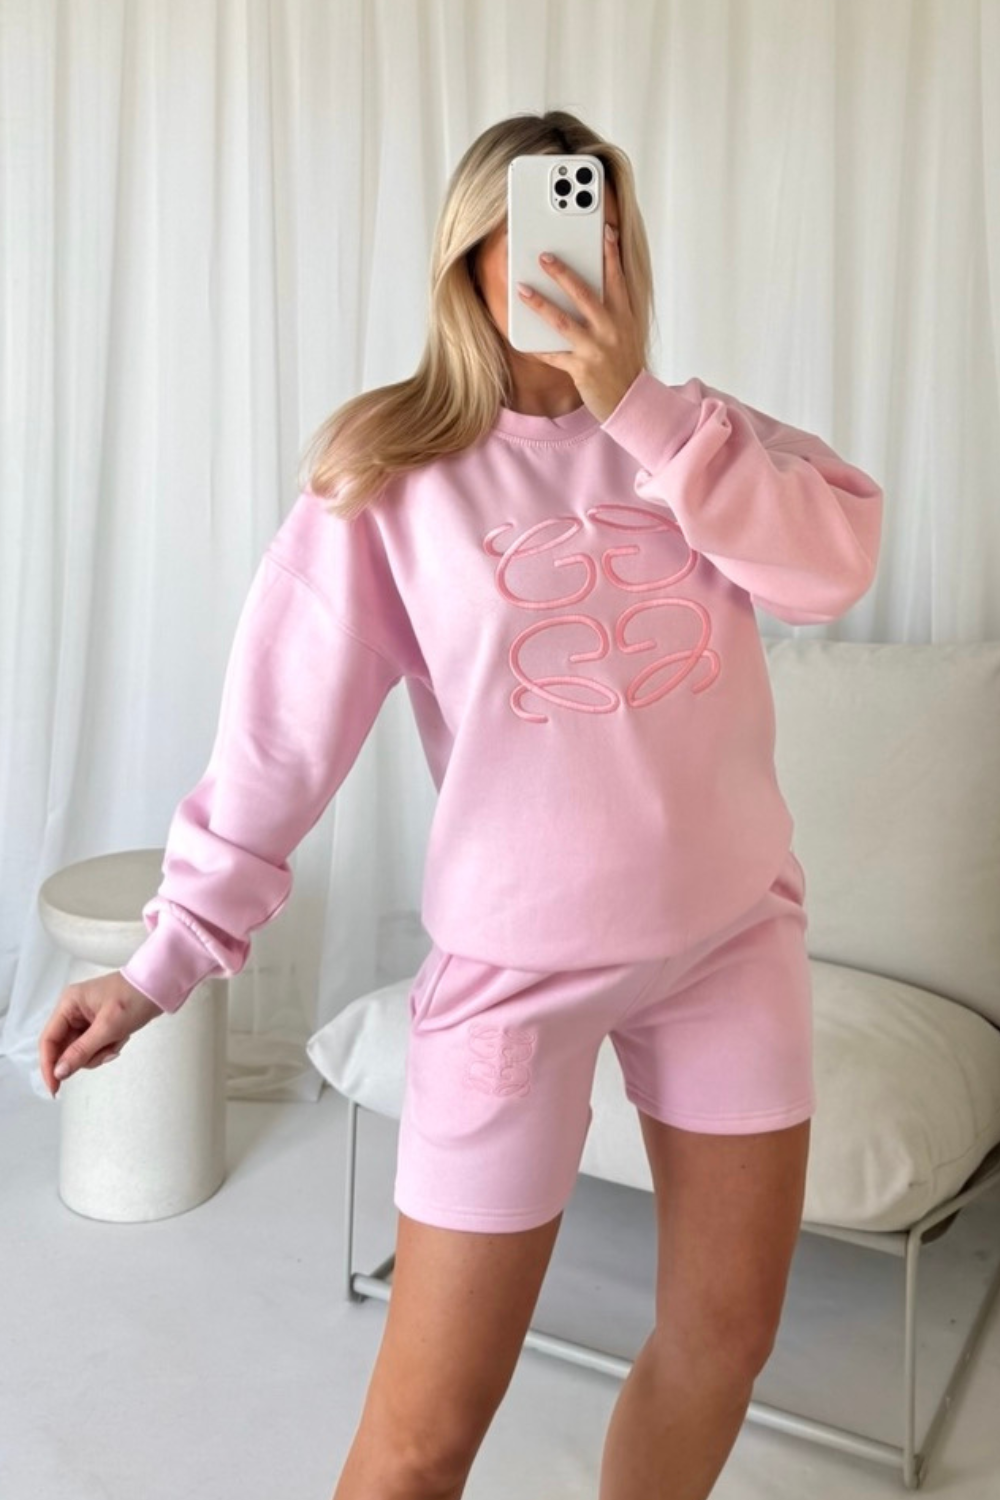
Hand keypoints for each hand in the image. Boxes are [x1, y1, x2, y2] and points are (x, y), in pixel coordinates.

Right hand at [38, 971, 163, 1096]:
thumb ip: (81, 1051)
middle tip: (107, 1051)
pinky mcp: (98, 1025)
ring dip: (100, 1052)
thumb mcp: (108, 1027)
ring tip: (118, 1039)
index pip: (49, 1040)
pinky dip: (108, 1047)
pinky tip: (121, 1037)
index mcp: (69, 1004)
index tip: (55, 1087)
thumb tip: (59, 1072)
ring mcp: (85, 1018)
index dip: (49, 1065)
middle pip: (65, 1048)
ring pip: (81, 1051)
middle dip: (87, 1055)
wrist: (160, 987)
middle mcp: (73, 1011)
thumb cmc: (135, 997)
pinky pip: (94, 1046)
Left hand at [515, 225, 645, 422]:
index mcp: (623, 316)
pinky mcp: (581, 370)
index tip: (604, 231)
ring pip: (563, 321)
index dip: (610, 254)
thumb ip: (609, 308)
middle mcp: (611, 329)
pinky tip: (519, 335)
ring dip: (540, 303)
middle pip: (584, 294)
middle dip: (563, 273)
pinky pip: (553, 355)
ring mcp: (595, 349)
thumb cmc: (623, 363)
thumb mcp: (624, 331)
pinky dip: (537, 345)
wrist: (630, 401)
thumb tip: (587, 285)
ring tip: (522, 289)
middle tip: (544, 256)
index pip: (617, 279)